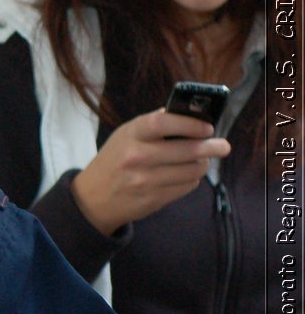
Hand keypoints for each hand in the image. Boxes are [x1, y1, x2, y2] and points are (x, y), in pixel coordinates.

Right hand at [70, 109, 228, 234]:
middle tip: (222, 146)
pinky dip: (190, 180)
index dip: (190, 124)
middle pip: (187, 150)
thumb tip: (189, 114)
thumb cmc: (113, 161)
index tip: (208, 127)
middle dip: (211, 147)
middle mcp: (136, 157)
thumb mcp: (125, 136)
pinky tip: (183, 176)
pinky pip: (186, 187)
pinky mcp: (153, 199)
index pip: (162, 123)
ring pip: (191, 170)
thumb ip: (153, 125)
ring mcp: (145, 180)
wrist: (92, 198)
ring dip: (201, 165)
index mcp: (130, 135)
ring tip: (199, 161)